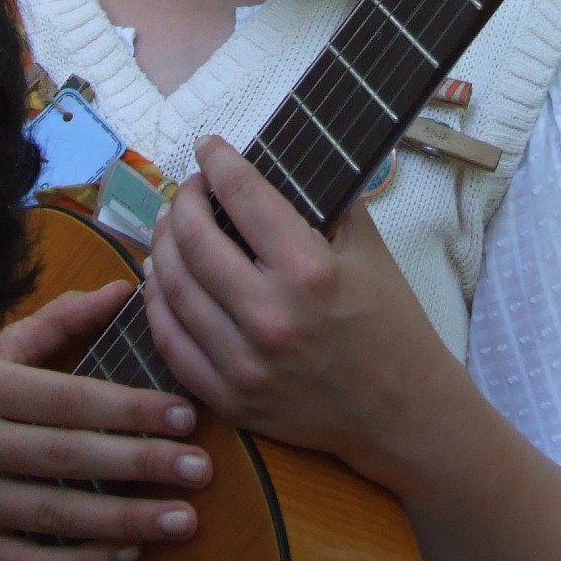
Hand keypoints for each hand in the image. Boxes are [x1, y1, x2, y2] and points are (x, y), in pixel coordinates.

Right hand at [0, 281, 211, 560]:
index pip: (69, 399)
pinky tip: (128, 553)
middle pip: (68, 457)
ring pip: (55, 515)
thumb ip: (60, 321)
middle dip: (141, 464)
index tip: (184, 416)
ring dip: (126, 520)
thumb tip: (124, 289)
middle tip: (201, 469)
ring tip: (183, 518)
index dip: (130, 409)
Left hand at [140, 137, 458, 488]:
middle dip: (183, 202)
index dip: (217, 162)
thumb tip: (271, 164)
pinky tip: (161, 279)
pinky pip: (170, 343)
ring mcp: (245, 364)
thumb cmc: (390, 322)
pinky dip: (157, 304)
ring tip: (170, 226)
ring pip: (172, 288)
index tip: (208, 147)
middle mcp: (271, 317)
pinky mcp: (230, 399)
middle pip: (194, 241)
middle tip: (189, 190)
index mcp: (310, 271)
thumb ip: (321, 202)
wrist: (403, 413)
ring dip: (162, 246)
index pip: (244, 197)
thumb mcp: (368, 249)